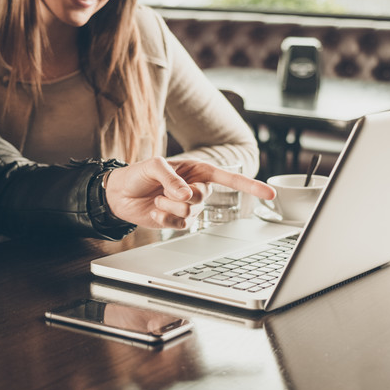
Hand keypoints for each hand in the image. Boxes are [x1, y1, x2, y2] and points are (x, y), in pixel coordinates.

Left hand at [103, 158, 274, 230]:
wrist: (119, 194)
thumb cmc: (138, 174)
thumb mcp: (153, 166)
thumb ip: (172, 178)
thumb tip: (187, 195)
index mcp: (198, 170)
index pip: (229, 178)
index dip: (250, 186)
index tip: (269, 194)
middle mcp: (197, 188)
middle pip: (204, 197)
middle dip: (182, 196)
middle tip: (164, 191)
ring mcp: (189, 207)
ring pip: (191, 212)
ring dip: (169, 206)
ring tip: (157, 200)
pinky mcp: (179, 221)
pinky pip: (179, 224)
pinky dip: (164, 218)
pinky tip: (155, 212)